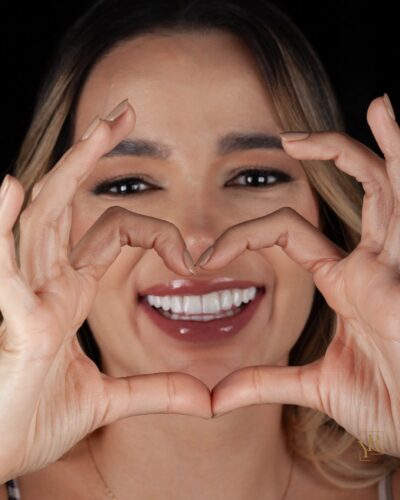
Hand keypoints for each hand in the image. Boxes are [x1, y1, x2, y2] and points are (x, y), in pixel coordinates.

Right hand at [0, 100, 211, 482]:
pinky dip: (3, 230)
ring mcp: (27, 299)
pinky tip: (11, 189)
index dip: (155, 233)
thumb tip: (203, 400)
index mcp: (69, 293)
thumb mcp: (108, 400)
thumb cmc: (39, 421)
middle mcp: (47, 285)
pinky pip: (6, 271)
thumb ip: (154, 392)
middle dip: (92, 157)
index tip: (192, 259)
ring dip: (64, 174)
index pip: (110, 234)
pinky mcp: (15, 325)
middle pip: (69, 205)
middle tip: (124, 116)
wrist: (3, 458)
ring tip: (93, 132)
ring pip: (42, 221)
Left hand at [202, 96, 399, 457]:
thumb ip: (264, 383)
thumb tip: (215, 397)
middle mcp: (371, 262)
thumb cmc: (385, 404)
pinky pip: (397, 196)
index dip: (244, 235)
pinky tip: (391, 117)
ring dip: (369, 145)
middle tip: (291, 138)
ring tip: (377, 103)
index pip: (288, 234)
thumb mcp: (314, 386)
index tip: (206, 257)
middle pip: (350, 193)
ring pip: (383, 184)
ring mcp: (395, 259)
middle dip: (328, 157)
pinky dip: (399, 157)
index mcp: (346, 283)